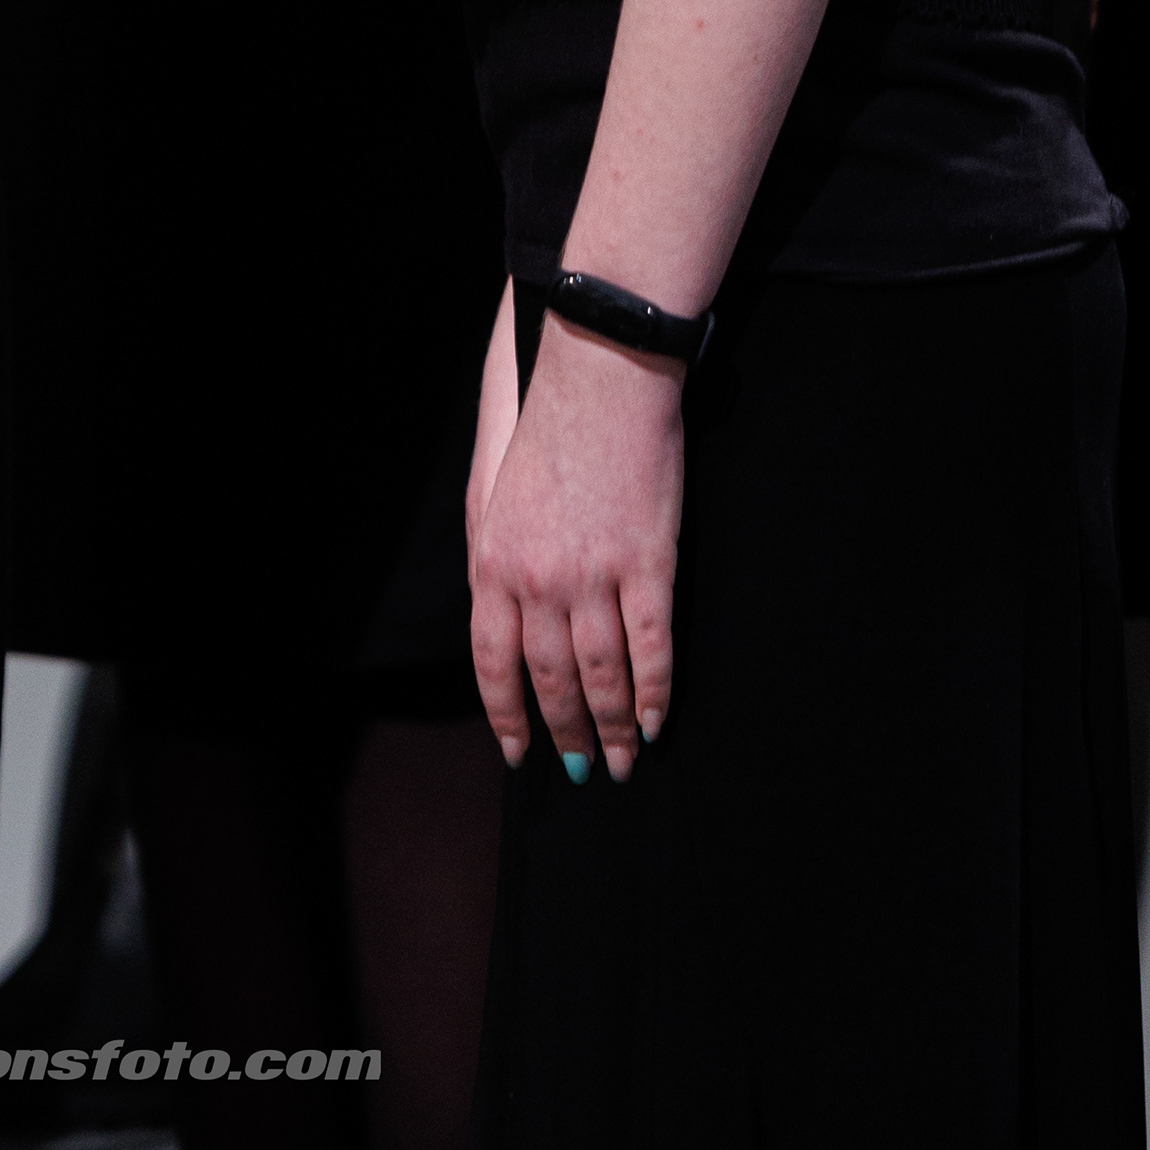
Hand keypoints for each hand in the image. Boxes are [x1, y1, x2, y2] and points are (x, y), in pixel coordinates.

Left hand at [469, 311, 683, 786]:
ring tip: (623, 760)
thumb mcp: (494, 493)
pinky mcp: (647, 564)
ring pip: (601, 675)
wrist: (600, 379)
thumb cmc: (546, 427)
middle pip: (549, 680)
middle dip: (565, 733)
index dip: (507, 715)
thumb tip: (499, 620)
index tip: (519, 752)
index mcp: (493, 564)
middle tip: (581, 769)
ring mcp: (595, 576)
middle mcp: (538, 582)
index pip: (494, 664)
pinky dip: (655, 692)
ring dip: (613, 727)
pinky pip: (652, 647)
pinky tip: (657, 719)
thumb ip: (492, 557)